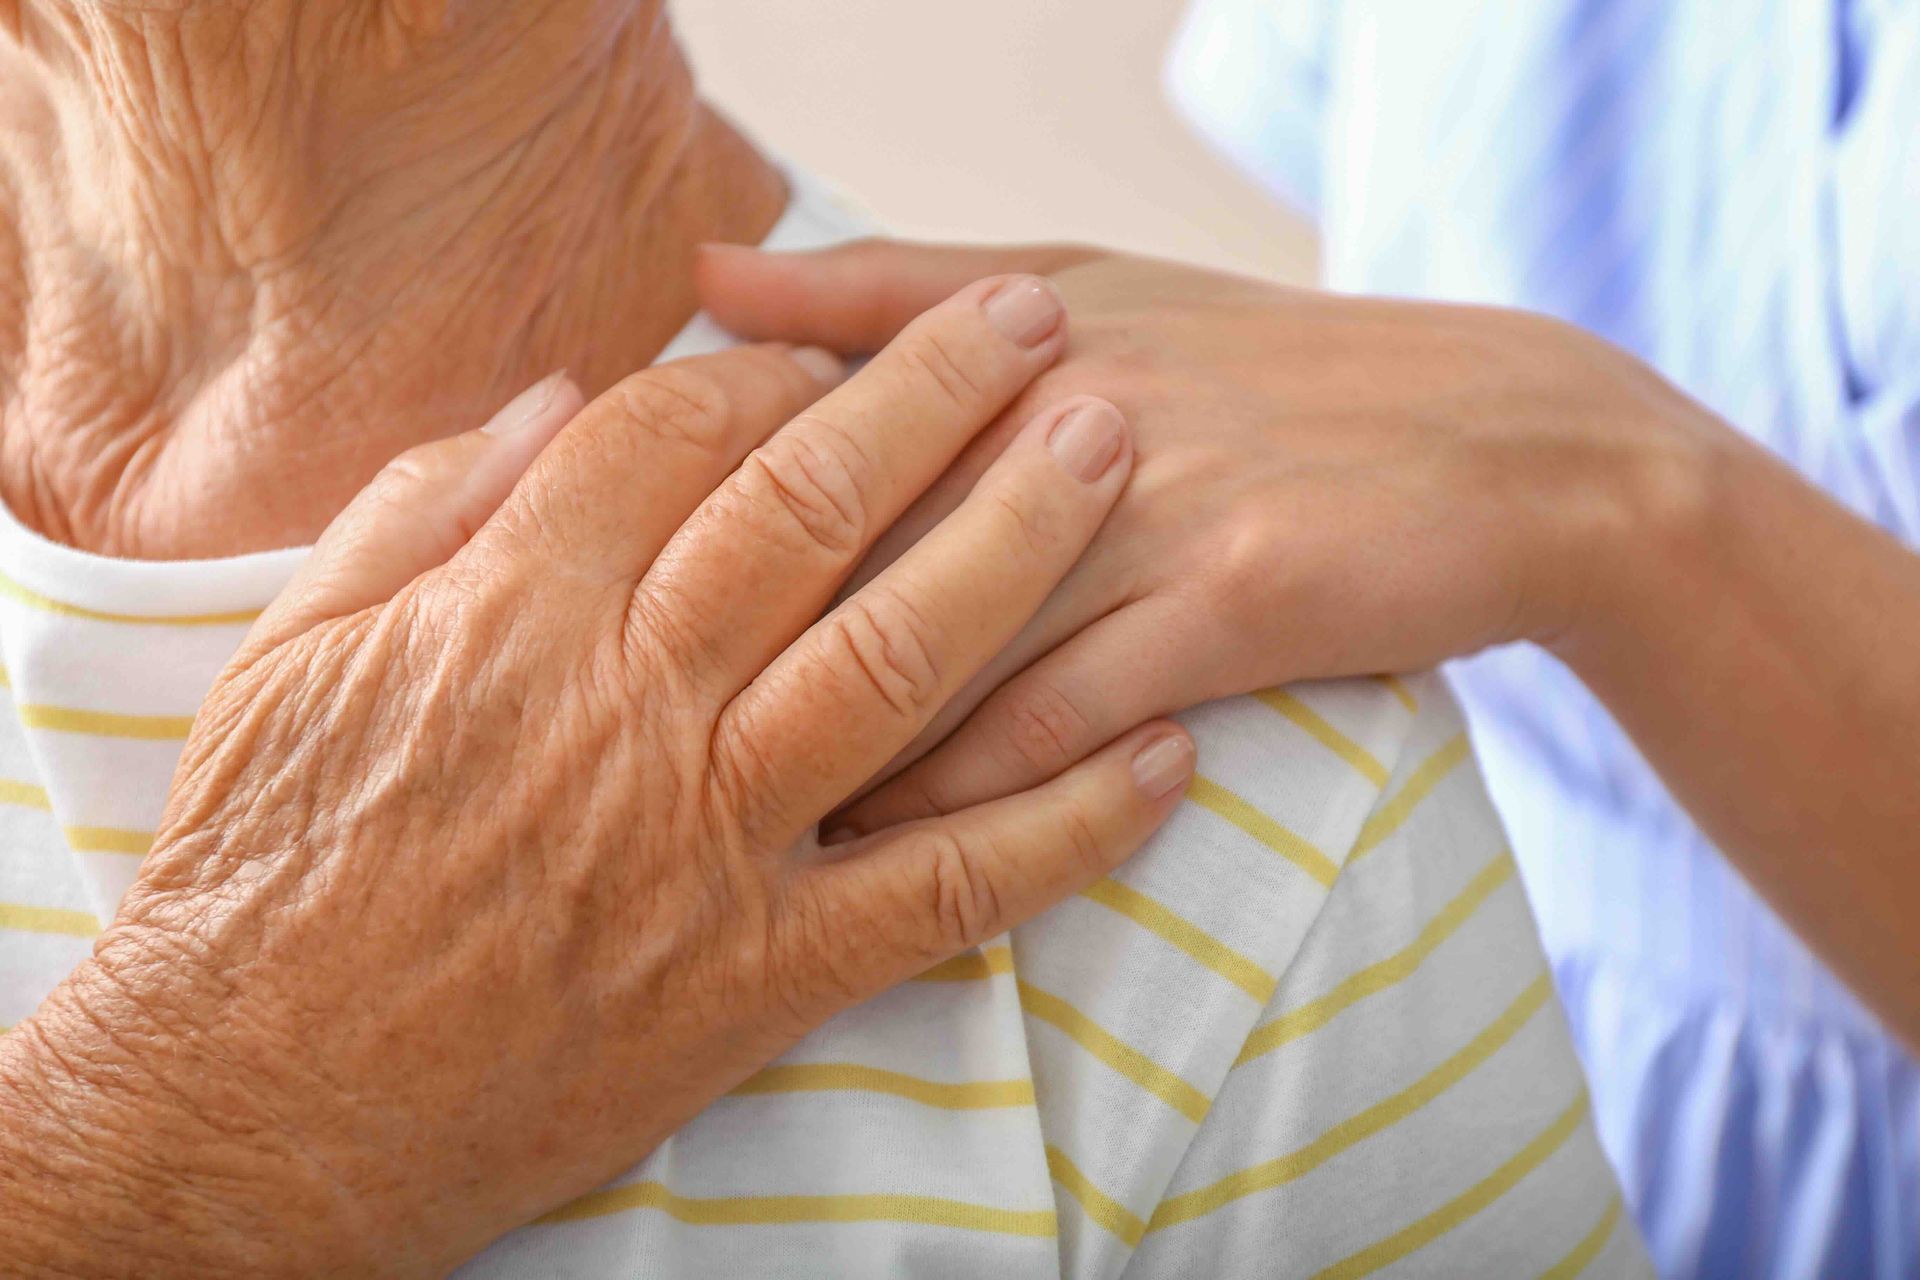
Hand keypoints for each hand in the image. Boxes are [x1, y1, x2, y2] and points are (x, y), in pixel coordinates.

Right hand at [0, 277, 1194, 1277]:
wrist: (264, 1107)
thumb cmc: (267, 872)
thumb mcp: (291, 658)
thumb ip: (420, 511)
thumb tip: (548, 401)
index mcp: (509, 615)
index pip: (673, 437)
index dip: (774, 370)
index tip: (838, 346)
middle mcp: (629, 707)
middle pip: (812, 509)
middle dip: (936, 397)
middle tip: (1034, 321)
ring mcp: (711, 843)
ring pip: (898, 660)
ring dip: (1019, 544)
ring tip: (1112, 451)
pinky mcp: (766, 975)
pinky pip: (948, 888)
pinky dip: (1068, 822)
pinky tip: (1163, 757)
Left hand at [697, 240, 1716, 830]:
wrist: (1498, 444)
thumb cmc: (1261, 369)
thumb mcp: (1083, 293)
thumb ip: (883, 288)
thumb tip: (700, 271)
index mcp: (1001, 336)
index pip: (792, 423)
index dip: (672, 516)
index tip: (579, 602)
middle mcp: (1057, 410)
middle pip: (839, 538)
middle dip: (712, 642)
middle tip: (601, 738)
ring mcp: (1144, 506)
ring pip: (935, 642)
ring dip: (811, 743)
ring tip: (698, 825)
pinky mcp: (1224, 601)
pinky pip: (1056, 719)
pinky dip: (962, 792)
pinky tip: (877, 852)